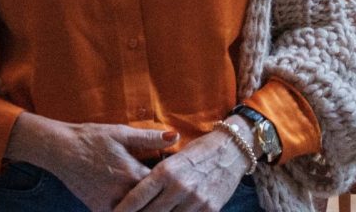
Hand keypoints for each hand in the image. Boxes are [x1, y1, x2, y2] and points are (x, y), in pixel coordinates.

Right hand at [6, 113, 178, 211]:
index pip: (164, 186)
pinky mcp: (99, 209)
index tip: (181, 186)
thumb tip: (176, 136)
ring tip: (158, 207)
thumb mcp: (121, 133)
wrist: (61, 150)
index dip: (173, 186)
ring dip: (147, 210)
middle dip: (164, 204)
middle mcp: (125, 192)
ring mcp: (111, 203)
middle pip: (154, 205)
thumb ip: (149, 138)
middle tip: (175, 202)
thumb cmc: (91, 138)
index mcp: (134, 173)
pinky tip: (135, 208)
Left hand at [111, 118, 252, 211]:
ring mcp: (196, 201)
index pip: (138, 197)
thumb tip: (136, 194)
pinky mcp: (210, 210)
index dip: (123, 210)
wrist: (232, 150)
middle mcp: (179, 188)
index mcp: (166, 172)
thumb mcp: (173, 158)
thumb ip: (156, 177)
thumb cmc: (197, 152)